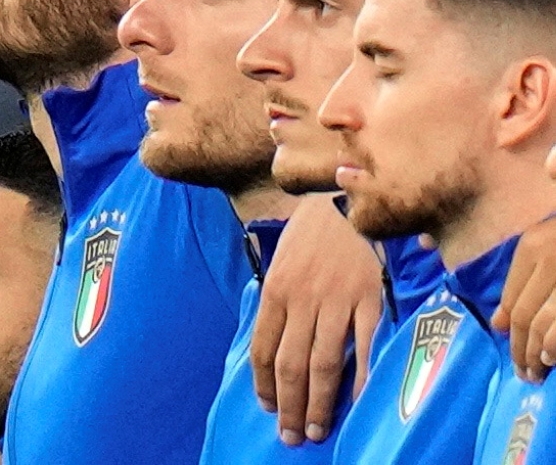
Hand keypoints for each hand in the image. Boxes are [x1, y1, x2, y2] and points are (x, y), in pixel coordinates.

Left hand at [250, 193, 381, 445]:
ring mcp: (335, 300)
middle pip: (290, 365)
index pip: (262, 349)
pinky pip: (364, 347)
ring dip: (319, 403)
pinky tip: (357, 405)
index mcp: (274, 290)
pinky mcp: (369, 298)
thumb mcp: (281, 259)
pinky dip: (361, 379)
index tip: (268, 408)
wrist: (346, 195)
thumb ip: (278, 300)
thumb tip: (273, 340)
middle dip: (289, 406)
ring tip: (317, 430)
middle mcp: (300, 299)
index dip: (263, 384)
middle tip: (292, 436)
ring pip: (323, 363)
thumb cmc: (312, 230)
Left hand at [492, 217, 555, 382]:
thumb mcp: (547, 246)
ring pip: (542, 323)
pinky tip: (551, 358)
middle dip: (520, 348)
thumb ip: (524, 279)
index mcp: (534, 245)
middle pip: (525, 314)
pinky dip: (554, 344)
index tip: (510, 345)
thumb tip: (499, 324)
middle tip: (521, 373)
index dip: (509, 326)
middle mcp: (550, 257)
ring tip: (534, 372)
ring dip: (535, 353)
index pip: (512, 296)